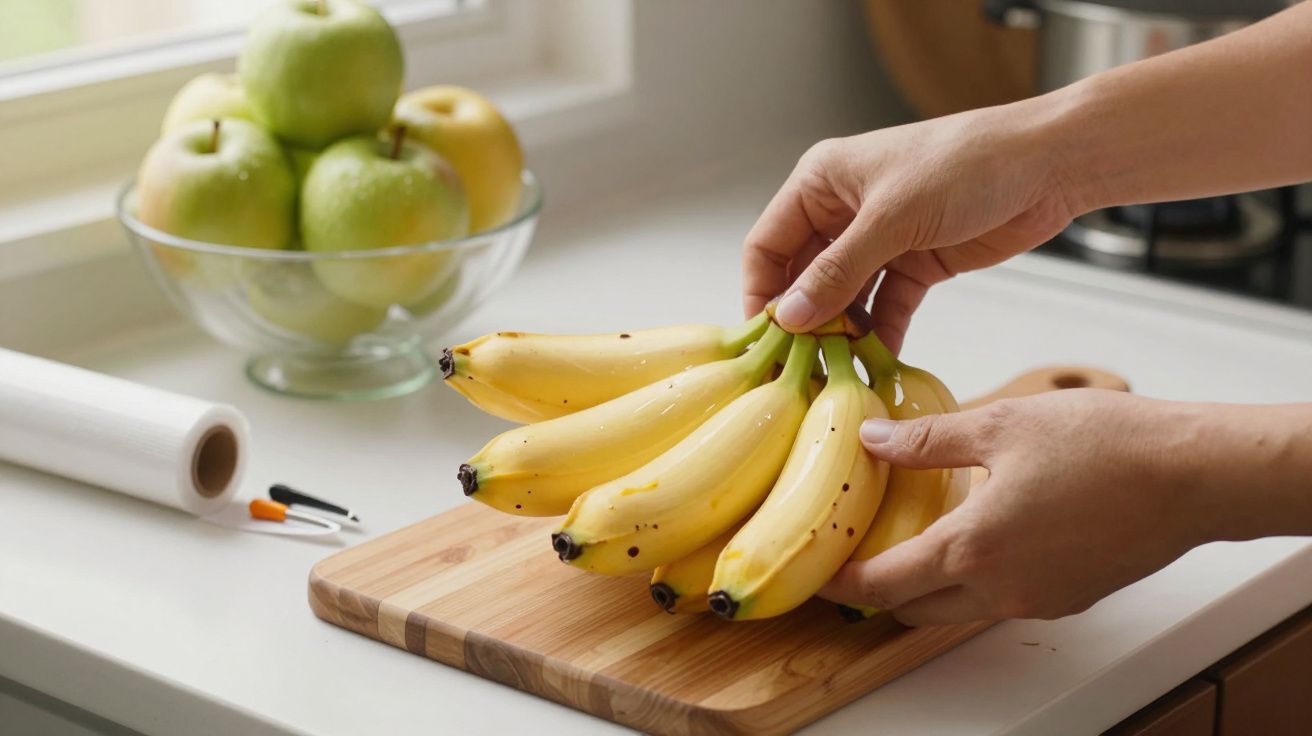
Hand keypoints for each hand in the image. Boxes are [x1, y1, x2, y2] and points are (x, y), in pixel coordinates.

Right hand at [742, 102, 1081, 351]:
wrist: (1049, 164)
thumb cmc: (967, 164)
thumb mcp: (892, 219)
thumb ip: (838, 272)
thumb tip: (789, 318)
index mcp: (822, 183)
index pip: (769, 245)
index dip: (761, 293)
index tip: (764, 341)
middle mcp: (844, 211)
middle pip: (803, 277)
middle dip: (802, 321)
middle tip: (797, 369)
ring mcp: (881, 240)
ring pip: (844, 298)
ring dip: (841, 335)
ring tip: (835, 375)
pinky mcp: (917, 263)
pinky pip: (885, 308)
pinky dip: (879, 336)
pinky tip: (875, 366)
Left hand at [819, 390, 1225, 625]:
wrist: (1194, 474)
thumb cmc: (1106, 445)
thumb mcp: (1002, 426)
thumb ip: (928, 440)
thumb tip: (873, 436)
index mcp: (973, 550)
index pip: (882, 585)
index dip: (841, 582)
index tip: (815, 571)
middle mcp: (1001, 590)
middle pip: (913, 608)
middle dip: (877, 589)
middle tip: (855, 554)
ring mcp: (1037, 600)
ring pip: (956, 609)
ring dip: (925, 586)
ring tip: (909, 541)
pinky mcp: (1068, 597)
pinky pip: (1000, 601)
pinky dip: (972, 581)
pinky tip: (976, 537)